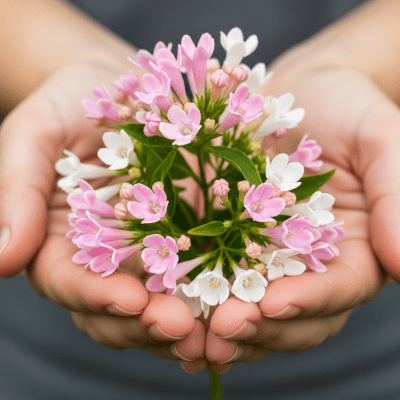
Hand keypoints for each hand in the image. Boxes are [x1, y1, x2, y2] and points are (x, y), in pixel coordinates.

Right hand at [0, 63, 206, 372]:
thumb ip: (17, 194)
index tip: (130, 300)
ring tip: (216, 334)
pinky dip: (215, 291)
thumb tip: (3, 260)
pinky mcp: (183, 234)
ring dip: (186, 323)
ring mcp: (146, 249)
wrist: (118, 85)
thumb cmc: (67, 105)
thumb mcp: (34, 138)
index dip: (97, 297)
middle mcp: (102, 257)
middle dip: (147, 323)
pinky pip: (197, 272)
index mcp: (58, 242)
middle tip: (182, 330)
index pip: (69, 284)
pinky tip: (236, 301)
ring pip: (159, 303)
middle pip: (117, 308)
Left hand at [206, 60, 395, 366]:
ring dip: (222, 326)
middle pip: (290, 313)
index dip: (309, 302)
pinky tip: (170, 305)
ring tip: (191, 339)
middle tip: (220, 333)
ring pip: (249, 306)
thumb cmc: (348, 107)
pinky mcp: (229, 239)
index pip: (339, 290)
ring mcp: (266, 255)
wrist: (299, 90)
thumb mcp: (380, 140)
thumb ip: (397, 196)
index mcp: (354, 249)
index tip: (273, 304)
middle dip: (258, 327)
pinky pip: (212, 272)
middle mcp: (309, 263)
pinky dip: (194, 293)